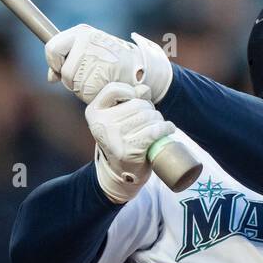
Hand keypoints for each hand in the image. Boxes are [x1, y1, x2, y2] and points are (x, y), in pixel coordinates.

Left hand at [45, 24, 172, 102]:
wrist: (142, 66)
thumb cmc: (114, 60)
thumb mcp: (90, 52)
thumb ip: (68, 60)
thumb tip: (51, 78)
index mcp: (82, 32)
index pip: (52, 49)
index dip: (54, 63)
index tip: (61, 70)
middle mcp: (86, 41)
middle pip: (64, 72)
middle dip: (74, 81)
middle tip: (92, 77)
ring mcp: (93, 57)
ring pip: (75, 85)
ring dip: (86, 89)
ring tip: (102, 80)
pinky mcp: (100, 73)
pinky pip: (86, 93)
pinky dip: (95, 95)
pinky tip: (107, 86)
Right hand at [86, 82, 177, 203]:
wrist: (122, 172)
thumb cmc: (123, 139)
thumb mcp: (118, 117)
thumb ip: (129, 99)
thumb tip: (144, 89)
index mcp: (94, 112)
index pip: (113, 89)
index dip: (129, 92)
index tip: (136, 101)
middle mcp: (101, 124)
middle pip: (136, 103)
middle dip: (150, 109)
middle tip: (152, 119)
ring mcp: (114, 137)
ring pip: (148, 116)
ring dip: (158, 119)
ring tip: (159, 126)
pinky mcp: (129, 150)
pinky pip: (154, 131)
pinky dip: (165, 128)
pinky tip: (169, 129)